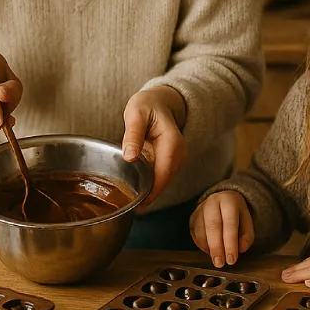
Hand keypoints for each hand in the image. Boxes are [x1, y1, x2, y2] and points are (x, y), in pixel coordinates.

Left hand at [122, 86, 187, 207]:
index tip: (138, 205)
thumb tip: (129, 157)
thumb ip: (133, 134)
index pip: (163, 173)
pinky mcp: (173, 161)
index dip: (152, 191)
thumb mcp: (136, 113)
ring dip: (150, 191)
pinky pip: (162, 176)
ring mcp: (178, 158)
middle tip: (131, 208)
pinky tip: (138, 190)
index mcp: (172, 143)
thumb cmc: (147, 105)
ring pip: (164, 181)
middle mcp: (179, 153)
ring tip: (132, 203)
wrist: (160, 101)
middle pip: (164, 181)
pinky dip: (151, 184)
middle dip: (149, 195)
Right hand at [190, 191, 253, 267]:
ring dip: (208, 247)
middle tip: (219, 263)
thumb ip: (247, 236)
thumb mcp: (247, 222)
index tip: (231, 259)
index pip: (230, 224)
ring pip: (201, 230)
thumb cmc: (237, 214)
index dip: (230, 243)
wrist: (224, 200)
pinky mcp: (193, 216)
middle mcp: (213, 202)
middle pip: (212, 226)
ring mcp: (200, 208)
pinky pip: (194, 232)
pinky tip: (209, 251)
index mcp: (229, 201)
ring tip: (216, 259)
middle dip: (216, 247)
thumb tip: (240, 249)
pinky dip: (201, 244)